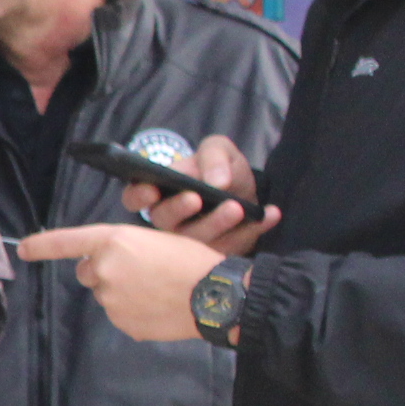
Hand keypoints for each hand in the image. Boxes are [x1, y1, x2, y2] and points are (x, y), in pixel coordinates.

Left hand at [18, 223, 226, 341]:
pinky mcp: (122, 323)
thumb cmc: (192, 260)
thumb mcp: (155, 239)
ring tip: (158, 289)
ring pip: (106, 295)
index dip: (42, 245)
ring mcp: (111, 300)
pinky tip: (159, 307)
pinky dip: (135, 312)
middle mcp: (104, 269)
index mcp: (113, 241)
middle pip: (88, 272)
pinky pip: (121, 315)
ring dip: (123, 292)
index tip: (23, 249)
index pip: (66, 242)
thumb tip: (103, 269)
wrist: (216, 294)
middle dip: (104, 272)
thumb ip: (121, 249)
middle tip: (139, 271)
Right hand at [119, 134, 280, 251]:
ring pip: (195, 241)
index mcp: (159, 192)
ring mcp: (189, 243)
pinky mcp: (214, 256)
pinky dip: (252, 230)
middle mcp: (169, 221)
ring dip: (217, 223)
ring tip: (239, 207)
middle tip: (199, 198)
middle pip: (163, 222)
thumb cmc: (221, 170)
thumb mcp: (218, 150)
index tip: (153, 190)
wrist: (248, 191)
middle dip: (179, 209)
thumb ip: (213, 156)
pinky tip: (269, 214)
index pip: (135, 198)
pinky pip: (230, 248)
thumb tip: (216, 182)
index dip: (139, 196)